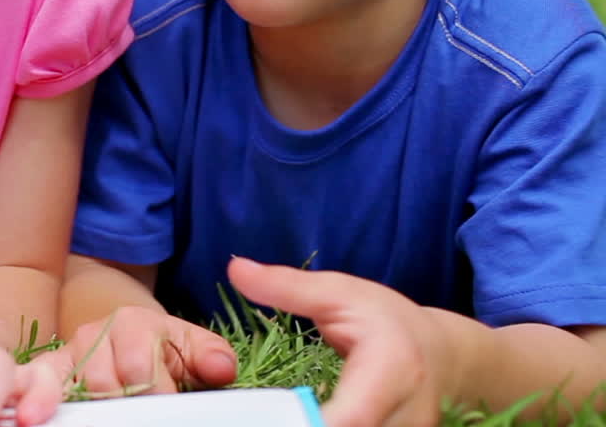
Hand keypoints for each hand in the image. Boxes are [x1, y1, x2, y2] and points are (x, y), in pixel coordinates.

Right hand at [33, 306, 236, 398]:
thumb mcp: (192, 346)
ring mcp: (68, 352)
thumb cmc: (164, 347)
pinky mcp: (49, 369)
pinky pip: (37, 384)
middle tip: (143, 414)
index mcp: (133, 323)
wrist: (127, 333)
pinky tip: (41, 416)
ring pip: (76, 390)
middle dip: (129, 406)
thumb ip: (210, 356)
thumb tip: (220, 368)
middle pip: (105, 384)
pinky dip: (42, 401)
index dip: (157, 395)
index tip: (170, 406)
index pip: (139, 368)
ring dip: (98, 410)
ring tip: (118, 414)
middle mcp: (94, 333)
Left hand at [228, 257, 459, 426]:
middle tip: (248, 416)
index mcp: (394, 370)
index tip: (265, 416)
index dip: (307, 425)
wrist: (444, 357)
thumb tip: (236, 269)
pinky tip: (289, 423)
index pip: (353, 417)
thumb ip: (288, 287)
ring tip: (267, 417)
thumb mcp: (340, 293)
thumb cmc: (388, 320)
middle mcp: (407, 417)